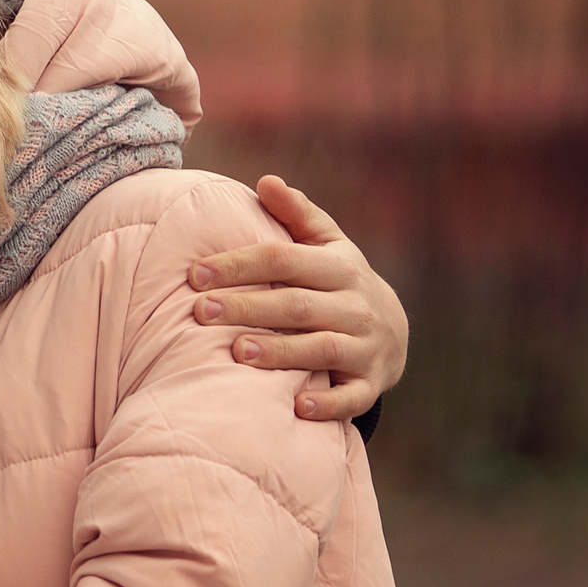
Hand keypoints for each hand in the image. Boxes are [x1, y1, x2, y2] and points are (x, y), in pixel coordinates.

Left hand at [191, 175, 409, 421]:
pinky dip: (328, 403)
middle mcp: (355, 305)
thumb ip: (296, 214)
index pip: (284, 259)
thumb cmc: (338, 281)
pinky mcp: (371, 384)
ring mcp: (366, 347)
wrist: (392, 331)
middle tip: (201, 311)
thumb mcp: (327, 244)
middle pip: (297, 304)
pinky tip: (297, 406)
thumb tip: (265, 181)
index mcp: (339, 267)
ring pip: (322, 348)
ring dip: (280, 351)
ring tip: (237, 352)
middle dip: (248, 306)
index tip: (195, 274)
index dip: (239, 264)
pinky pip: (352, 397)